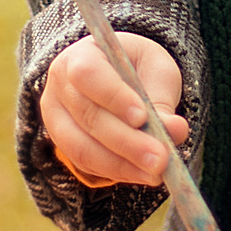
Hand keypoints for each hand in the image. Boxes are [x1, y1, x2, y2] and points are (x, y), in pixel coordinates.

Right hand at [41, 32, 187, 187]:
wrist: (116, 76)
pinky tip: (142, 174)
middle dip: (126, 141)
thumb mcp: (155, 69)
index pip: (88, 74)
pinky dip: (117, 172)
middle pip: (88, 117)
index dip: (114, 97)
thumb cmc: (136, 67)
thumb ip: (162, 97)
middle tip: (160, 158)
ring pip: (83, 148)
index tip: (143, 116)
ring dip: (122, 165)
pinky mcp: (64, 146)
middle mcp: (60, 88)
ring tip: (156, 172)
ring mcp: (56, 120)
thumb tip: (174, 130)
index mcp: (79, 56)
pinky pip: (86, 165)